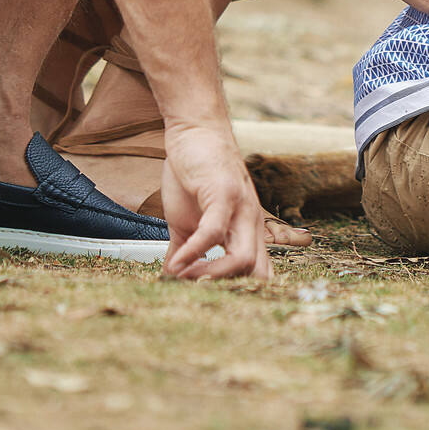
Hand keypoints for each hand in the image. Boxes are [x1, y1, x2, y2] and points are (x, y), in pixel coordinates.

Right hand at [158, 122, 270, 281]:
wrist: (194, 132)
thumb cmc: (193, 174)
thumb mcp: (186, 221)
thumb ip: (184, 249)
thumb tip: (171, 277)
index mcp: (246, 232)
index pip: (257, 274)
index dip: (234, 293)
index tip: (202, 297)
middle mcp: (251, 224)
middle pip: (256, 274)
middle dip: (224, 290)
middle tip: (192, 291)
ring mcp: (242, 209)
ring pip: (242, 259)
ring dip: (210, 276)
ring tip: (182, 277)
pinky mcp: (224, 194)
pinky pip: (213, 232)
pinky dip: (194, 253)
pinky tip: (175, 262)